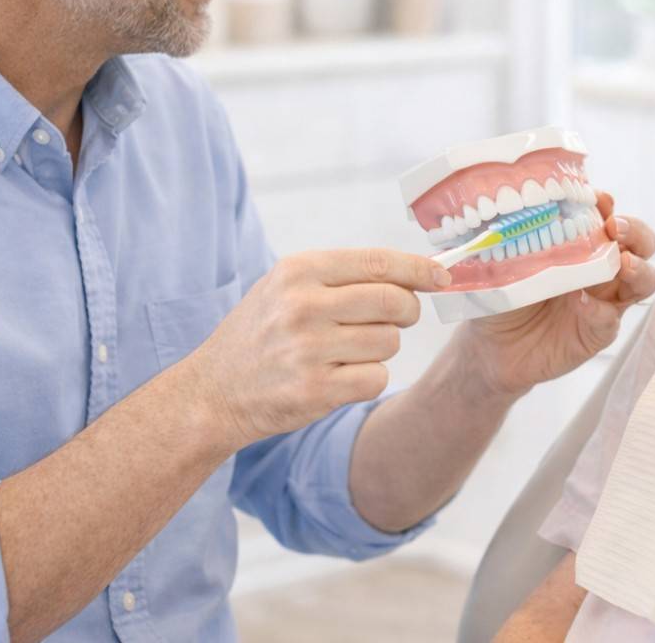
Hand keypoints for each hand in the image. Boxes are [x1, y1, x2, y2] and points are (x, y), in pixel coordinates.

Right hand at [185, 249, 448, 450]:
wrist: (212, 392)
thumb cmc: (261, 333)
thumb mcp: (285, 287)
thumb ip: (343, 276)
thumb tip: (416, 274)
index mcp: (298, 270)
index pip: (379, 263)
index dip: (419, 269)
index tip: (442, 276)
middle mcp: (303, 305)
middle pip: (394, 301)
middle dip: (407, 311)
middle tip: (398, 319)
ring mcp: (308, 349)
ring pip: (389, 342)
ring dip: (381, 349)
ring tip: (346, 351)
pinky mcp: (315, 390)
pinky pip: (376, 378)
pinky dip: (368, 378)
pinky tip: (339, 377)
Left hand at [459, 191, 654, 398]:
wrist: (493, 348)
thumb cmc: (503, 296)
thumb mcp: (505, 262)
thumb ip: (517, 240)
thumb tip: (518, 212)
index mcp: (584, 245)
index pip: (609, 216)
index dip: (608, 205)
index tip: (598, 198)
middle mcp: (602, 269)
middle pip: (643, 244)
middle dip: (637, 232)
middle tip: (616, 228)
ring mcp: (604, 301)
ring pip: (644, 281)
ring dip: (638, 269)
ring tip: (623, 264)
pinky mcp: (598, 333)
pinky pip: (610, 320)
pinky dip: (600, 311)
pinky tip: (581, 303)